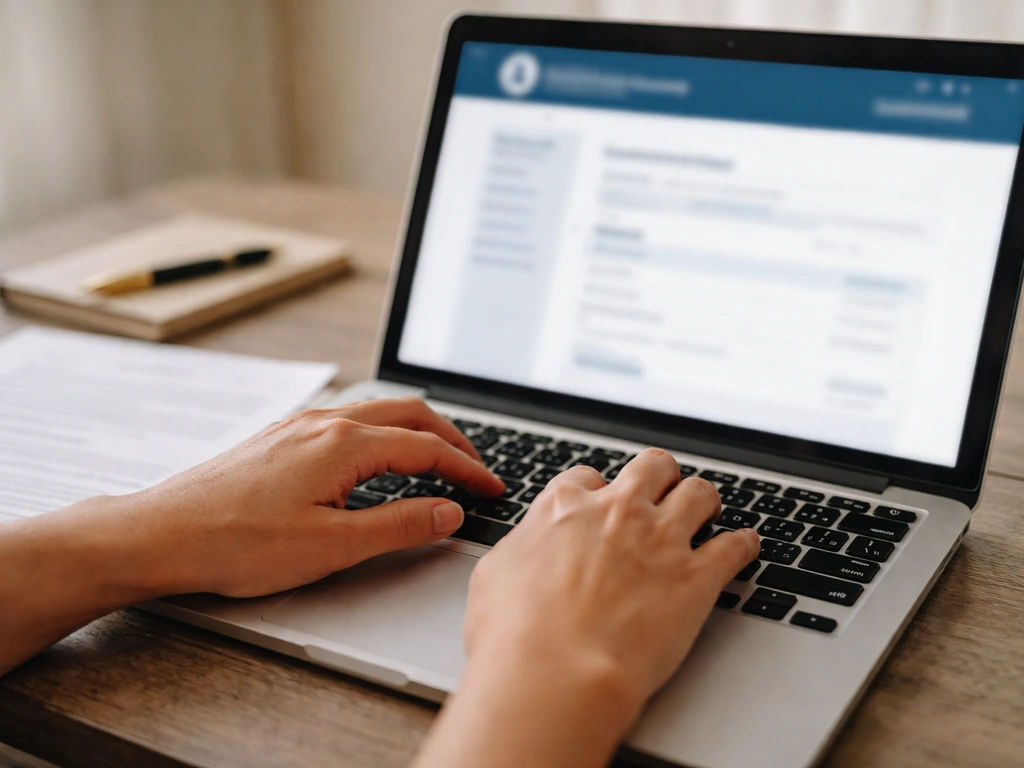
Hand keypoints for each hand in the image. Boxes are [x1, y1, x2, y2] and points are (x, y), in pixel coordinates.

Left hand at [118, 397, 503, 596]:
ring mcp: (299, 425)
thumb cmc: (236, 543)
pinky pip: (348, 420)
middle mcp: (324, 422)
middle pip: (409, 414)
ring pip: (377, 412)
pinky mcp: (281, 437)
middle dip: (451, 438)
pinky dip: (383, 433)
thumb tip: (448, 511)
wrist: (160, 534)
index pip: (426, 447)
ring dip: (417, 432)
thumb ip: (399, 526)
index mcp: (344, 444)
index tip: (492, 487)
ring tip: (438, 460)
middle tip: (476, 467)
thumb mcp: (331, 546)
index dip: (467, 468)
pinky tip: (378, 460)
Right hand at [414, 448, 758, 767]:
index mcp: (565, 506)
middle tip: (661, 493)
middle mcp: (617, 512)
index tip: (600, 505)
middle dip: (659, 476)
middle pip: (652, 466)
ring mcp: (660, 540)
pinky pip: (736, 545)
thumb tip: (525, 546)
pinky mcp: (696, 577)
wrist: (554, 672)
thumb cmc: (513, 634)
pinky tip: (744, 548)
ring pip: (699, 492)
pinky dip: (744, 545)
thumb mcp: (494, 574)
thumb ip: (520, 548)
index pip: (588, 477)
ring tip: (707, 512)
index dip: (596, 491)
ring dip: (704, 501)